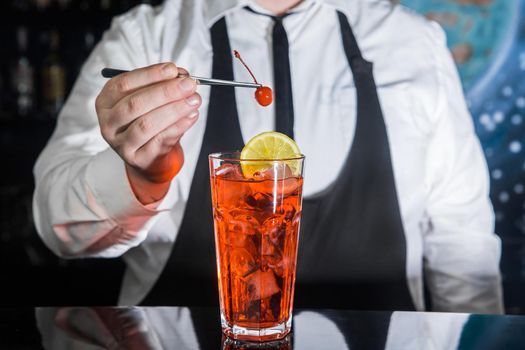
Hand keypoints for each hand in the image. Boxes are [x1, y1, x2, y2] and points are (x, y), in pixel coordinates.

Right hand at [95, 63, 200, 203]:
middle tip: (189, 84)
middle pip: (135, 105)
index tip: (173, 69)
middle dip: (165, 92)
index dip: (150, 75)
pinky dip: (179, 126)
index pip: (123, 84)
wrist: (147, 155)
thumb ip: (161, 85)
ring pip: (146, 125)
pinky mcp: (138, 159)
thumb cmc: (147, 119)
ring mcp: (121, 144)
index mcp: (106, 102)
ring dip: (174, 110)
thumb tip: (181, 76)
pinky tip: (192, 115)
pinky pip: (160, 140)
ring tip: (194, 99)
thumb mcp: (148, 99)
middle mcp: (108, 123)